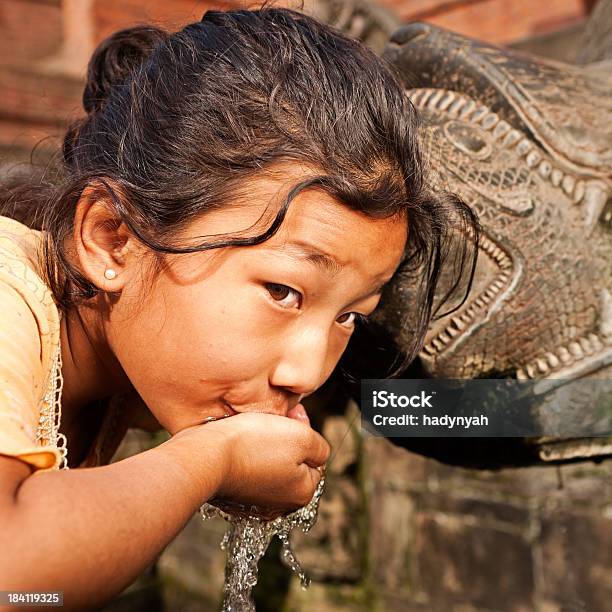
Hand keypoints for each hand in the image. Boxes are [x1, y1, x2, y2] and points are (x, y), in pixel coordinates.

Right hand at [170, 412, 329, 513]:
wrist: (205, 454)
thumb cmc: (252, 444)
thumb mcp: (302, 437)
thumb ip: (320, 447)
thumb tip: (318, 453)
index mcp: (302, 493)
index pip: (315, 458)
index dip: (305, 432)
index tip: (291, 417)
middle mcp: (280, 504)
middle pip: (294, 461)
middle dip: (286, 439)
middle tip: (271, 422)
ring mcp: (255, 501)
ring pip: (271, 463)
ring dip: (266, 445)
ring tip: (252, 431)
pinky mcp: (234, 493)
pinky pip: (249, 467)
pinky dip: (246, 454)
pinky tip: (239, 443)